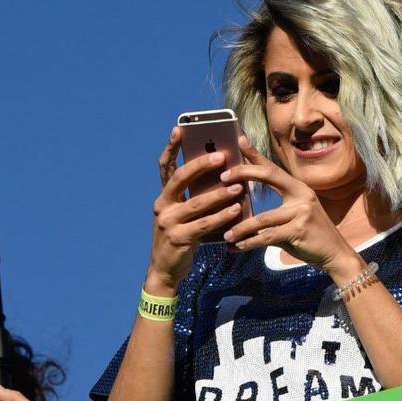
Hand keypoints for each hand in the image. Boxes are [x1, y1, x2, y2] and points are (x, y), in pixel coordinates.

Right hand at [148, 127, 248, 292]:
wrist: (165, 271)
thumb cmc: (181, 238)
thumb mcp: (184, 215)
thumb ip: (196, 197)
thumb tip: (223, 178)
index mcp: (164, 197)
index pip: (165, 167)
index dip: (171, 148)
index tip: (179, 129)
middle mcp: (162, 206)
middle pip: (180, 179)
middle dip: (201, 165)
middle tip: (222, 156)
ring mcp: (168, 222)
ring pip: (196, 202)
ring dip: (220, 193)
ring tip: (239, 186)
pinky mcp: (178, 238)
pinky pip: (204, 224)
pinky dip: (221, 216)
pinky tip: (236, 210)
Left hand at [220, 138, 358, 275]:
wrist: (335, 253)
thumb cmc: (311, 235)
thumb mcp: (297, 215)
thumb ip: (277, 210)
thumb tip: (247, 211)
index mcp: (299, 188)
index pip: (273, 167)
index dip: (256, 154)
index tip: (240, 140)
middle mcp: (302, 195)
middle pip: (269, 175)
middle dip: (243, 173)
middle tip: (222, 179)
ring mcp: (301, 213)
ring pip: (262, 218)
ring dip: (241, 227)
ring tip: (225, 235)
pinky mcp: (299, 231)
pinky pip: (267, 236)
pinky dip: (250, 242)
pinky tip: (238, 246)